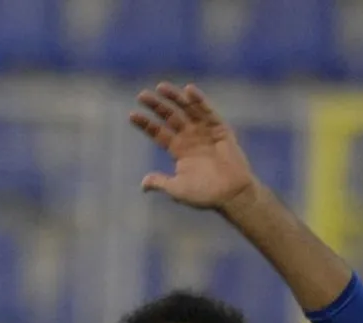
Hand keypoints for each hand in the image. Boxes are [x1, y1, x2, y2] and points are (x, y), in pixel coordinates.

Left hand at [132, 83, 258, 211]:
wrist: (231, 194)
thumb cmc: (204, 195)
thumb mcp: (177, 189)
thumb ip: (160, 183)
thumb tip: (143, 185)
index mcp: (178, 150)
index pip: (158, 133)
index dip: (146, 124)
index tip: (131, 115)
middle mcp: (189, 138)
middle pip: (170, 117)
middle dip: (157, 106)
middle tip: (141, 95)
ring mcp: (204, 132)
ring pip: (187, 110)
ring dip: (174, 98)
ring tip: (160, 87)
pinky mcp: (220, 129)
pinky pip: (208, 112)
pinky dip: (199, 101)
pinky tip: (188, 90)